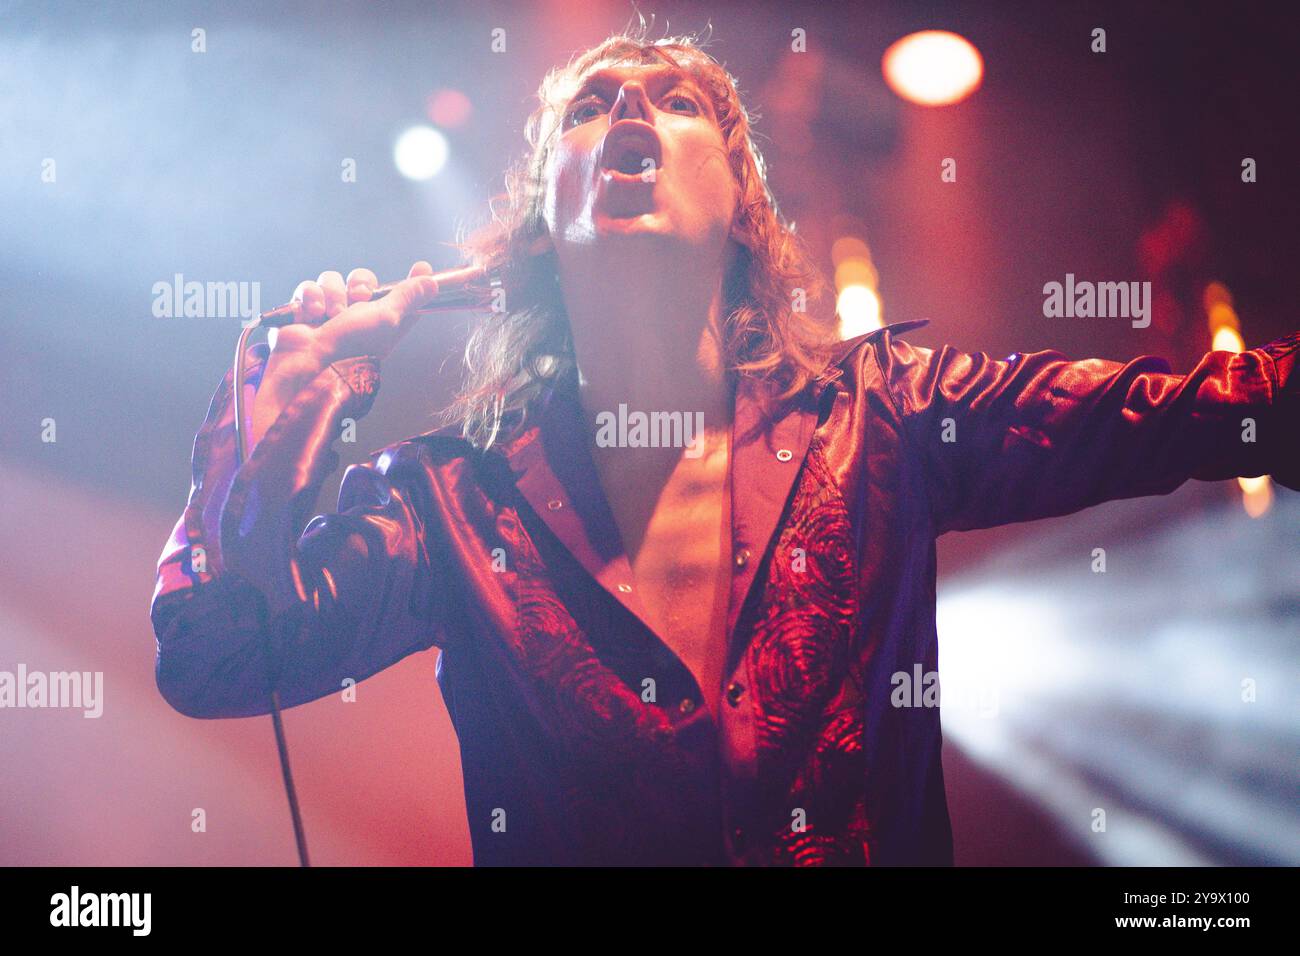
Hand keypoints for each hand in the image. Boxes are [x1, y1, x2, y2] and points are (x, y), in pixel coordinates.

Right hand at [251, 262, 437, 449]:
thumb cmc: (351, 344)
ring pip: (333, 279)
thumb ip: (408, 297)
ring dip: (333, 295)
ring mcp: (329, 312)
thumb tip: (432, 282)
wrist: (308, 359)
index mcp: (381, 322)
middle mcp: (356, 316)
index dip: (412, 282)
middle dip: (359, 284)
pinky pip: (309, 287)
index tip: (422, 266)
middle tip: (359, 298)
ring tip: (330, 315)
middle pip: (363, 280)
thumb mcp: (387, 318)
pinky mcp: (305, 309)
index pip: (402, 298)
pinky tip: (312, 315)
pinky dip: (311, 298)